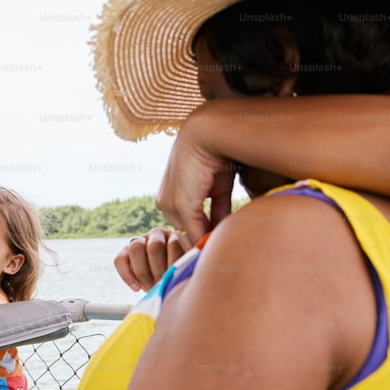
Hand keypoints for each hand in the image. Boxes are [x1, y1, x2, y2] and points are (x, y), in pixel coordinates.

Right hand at [115, 227, 186, 291]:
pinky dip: (127, 275)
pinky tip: (136, 288)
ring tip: (149, 287)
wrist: (165, 282)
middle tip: (161, 284)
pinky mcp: (125, 251)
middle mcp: (157, 234)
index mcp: (175, 236)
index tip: (174, 278)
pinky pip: (119, 259)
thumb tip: (181, 269)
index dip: (173, 263)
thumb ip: (185, 266)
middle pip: (155, 245)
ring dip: (142, 271)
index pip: (174, 244)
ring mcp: (140, 240)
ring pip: (136, 248)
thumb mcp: (186, 271)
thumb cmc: (178, 277)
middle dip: (158, 269)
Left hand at [156, 115, 237, 244]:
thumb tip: (224, 231)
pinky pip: (194, 231)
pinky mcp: (181, 204)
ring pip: (188, 236)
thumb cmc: (217, 157)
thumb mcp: (218, 190)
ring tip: (219, 254)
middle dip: (201, 245)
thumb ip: (219, 212)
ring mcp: (170, 205)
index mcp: (171, 197)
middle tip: (219, 256)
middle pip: (185, 235)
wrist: (209, 134)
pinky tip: (218, 246)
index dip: (201, 238)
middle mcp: (165, 203)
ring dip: (203, 246)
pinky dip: (205, 241)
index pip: (186, 227)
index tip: (216, 248)